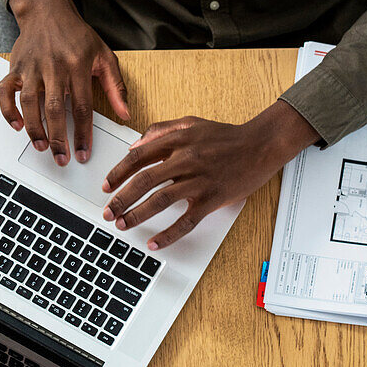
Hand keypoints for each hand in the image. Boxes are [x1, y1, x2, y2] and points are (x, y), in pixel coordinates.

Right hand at [0, 0, 129, 165]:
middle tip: (62, 159)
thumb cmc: (76, 34)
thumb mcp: (104, 54)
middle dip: (58, 137)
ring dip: (34, 128)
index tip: (84, 152)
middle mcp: (54, 66)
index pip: (82, 105)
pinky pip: (5, 90)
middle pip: (55, 108)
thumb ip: (116, 86)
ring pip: (30, 102)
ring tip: (42, 146)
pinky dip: (8, 109)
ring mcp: (32, 67)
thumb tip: (125, 114)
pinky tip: (16, 125)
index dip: (83, 133)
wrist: (47, 10)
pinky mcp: (16, 67)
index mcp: (78, 65)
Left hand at [101, 100, 319, 249]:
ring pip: (161, 200)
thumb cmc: (225, 136)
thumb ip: (160, 130)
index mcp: (178, 140)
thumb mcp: (191, 123)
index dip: (118, 173)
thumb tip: (134, 146)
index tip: (106, 186)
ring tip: (123, 225)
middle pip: (144, 180)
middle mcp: (186, 159)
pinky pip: (186, 221)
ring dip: (137, 215)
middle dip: (121, 198)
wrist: (260, 145)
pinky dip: (168, 234)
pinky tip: (154, 243)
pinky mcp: (212, 199)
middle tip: (107, 212)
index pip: (138, 157)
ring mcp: (199, 180)